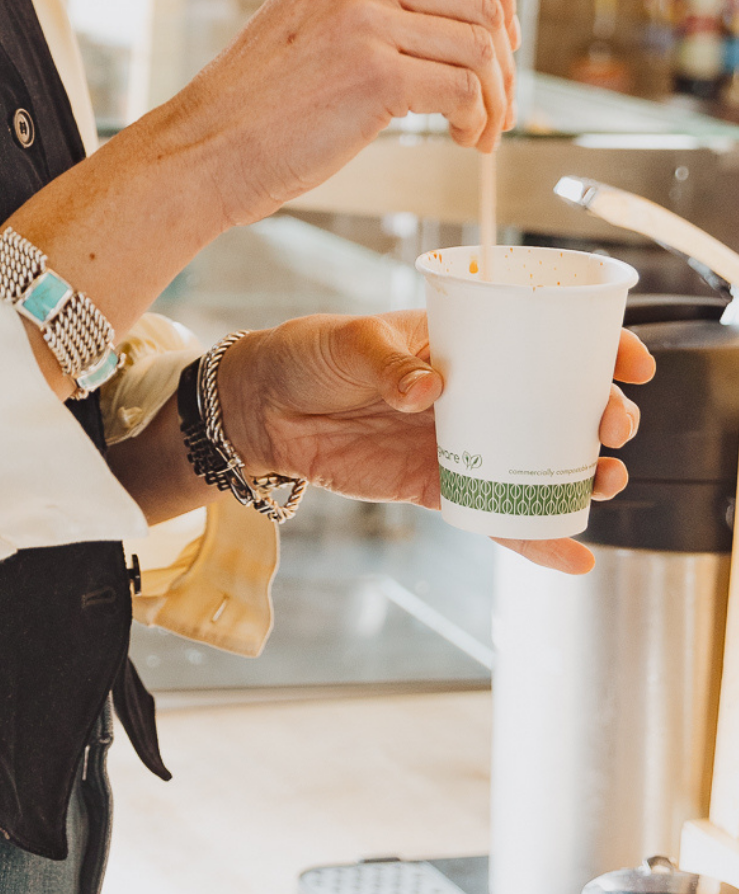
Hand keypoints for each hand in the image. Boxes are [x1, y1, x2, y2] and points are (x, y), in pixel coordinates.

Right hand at [160, 0, 518, 226]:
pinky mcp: (377, 76)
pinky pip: (466, 91)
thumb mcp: (312, 22)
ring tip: (480, 130)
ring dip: (496, 99)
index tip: (493, 30)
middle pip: (483, 2)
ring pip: (482, 49)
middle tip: (495, 102)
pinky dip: (477, 122)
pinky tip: (460, 139)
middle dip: (504, 61)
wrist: (204, 148)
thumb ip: (373, 3)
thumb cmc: (256, 102)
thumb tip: (462, 24)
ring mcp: (365, 21)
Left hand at [217, 311, 654, 575]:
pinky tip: (574, 555)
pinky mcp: (441, 485)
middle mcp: (478, 393)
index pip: (545, 338)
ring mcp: (464, 442)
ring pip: (542, 461)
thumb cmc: (308, 355)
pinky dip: (535, 536)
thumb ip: (387, 363)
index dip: (598, 348)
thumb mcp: (348, 343)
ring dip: (583, 473)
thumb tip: (427, 389)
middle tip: (610, 425)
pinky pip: (498, 513)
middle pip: (560, 404)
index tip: (629, 364)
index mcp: (465, 343)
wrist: (264, 408)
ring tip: (603, 480)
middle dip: (602, 414)